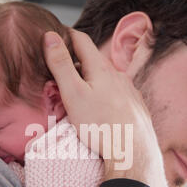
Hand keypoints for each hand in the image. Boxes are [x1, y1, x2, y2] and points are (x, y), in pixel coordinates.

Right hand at [43, 30, 168, 186]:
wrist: (132, 151)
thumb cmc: (100, 125)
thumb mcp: (73, 93)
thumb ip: (61, 65)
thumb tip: (51, 37)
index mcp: (101, 68)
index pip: (81, 40)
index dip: (66, 35)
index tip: (55, 36)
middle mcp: (118, 75)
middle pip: (93, 61)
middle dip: (76, 62)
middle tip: (59, 70)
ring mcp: (129, 90)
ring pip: (105, 78)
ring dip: (90, 79)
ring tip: (77, 92)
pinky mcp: (135, 106)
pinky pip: (116, 93)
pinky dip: (103, 93)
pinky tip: (99, 107)